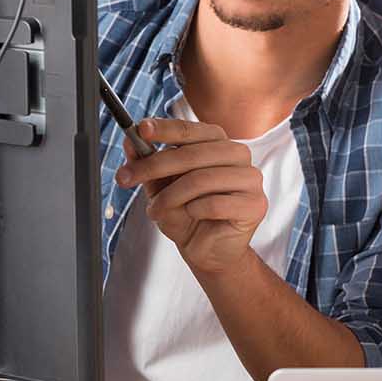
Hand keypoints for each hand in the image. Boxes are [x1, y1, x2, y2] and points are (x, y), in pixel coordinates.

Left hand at [115, 118, 266, 276]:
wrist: (208, 252)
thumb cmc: (187, 215)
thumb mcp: (159, 188)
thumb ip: (147, 164)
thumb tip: (130, 143)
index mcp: (218, 143)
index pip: (190, 130)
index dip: (165, 129)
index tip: (141, 130)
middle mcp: (238, 155)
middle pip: (192, 154)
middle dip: (154, 166)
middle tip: (126, 178)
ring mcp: (251, 179)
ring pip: (201, 179)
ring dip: (170, 196)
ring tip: (156, 210)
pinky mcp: (255, 204)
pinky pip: (215, 203)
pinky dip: (194, 211)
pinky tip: (191, 216)